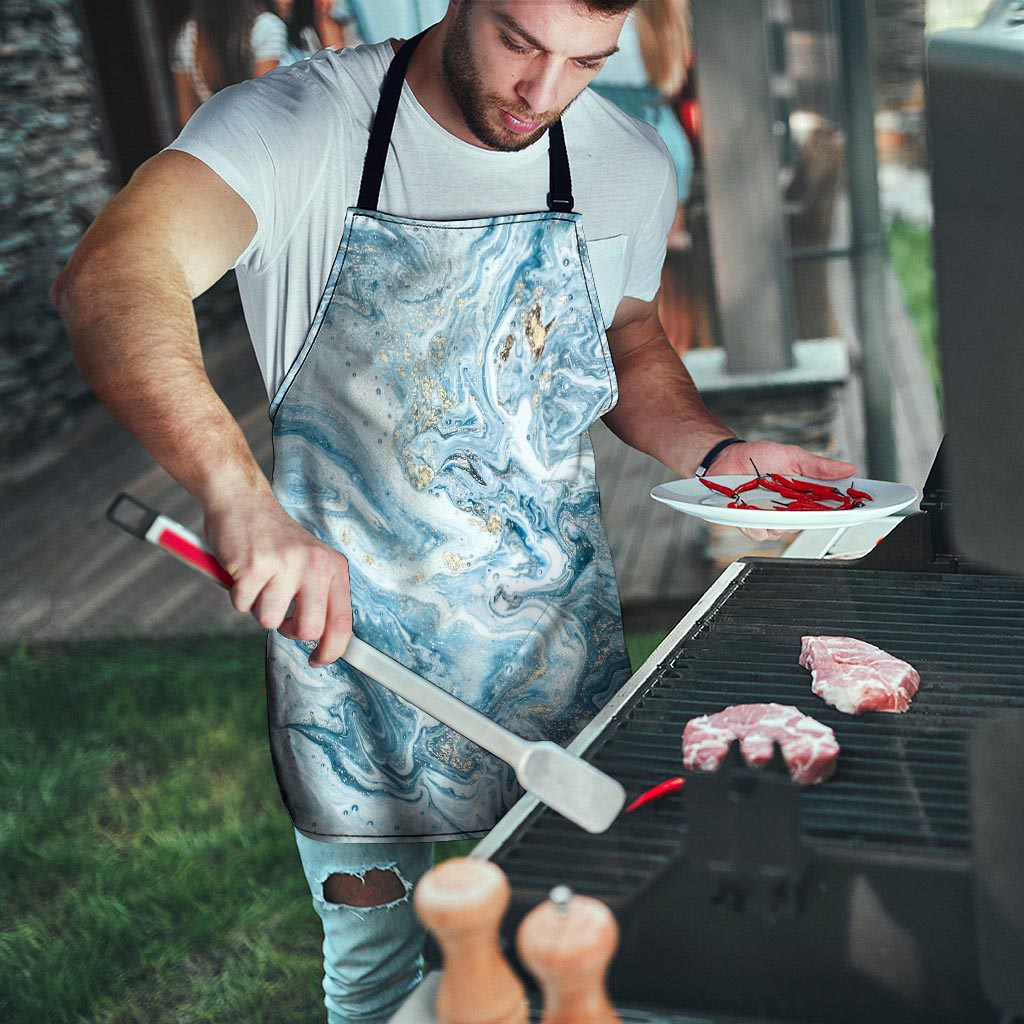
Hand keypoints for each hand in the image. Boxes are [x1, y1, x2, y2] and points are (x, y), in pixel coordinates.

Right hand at [203, 495, 351, 667]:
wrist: (243, 501)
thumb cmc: (274, 539)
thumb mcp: (310, 562)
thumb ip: (319, 596)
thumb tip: (324, 641)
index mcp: (333, 566)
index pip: (342, 621)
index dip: (332, 650)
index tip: (319, 660)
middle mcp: (314, 564)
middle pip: (308, 630)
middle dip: (289, 630)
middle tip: (280, 613)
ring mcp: (285, 564)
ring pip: (269, 620)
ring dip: (258, 607)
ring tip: (259, 580)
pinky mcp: (254, 566)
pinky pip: (242, 605)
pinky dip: (238, 595)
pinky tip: (243, 572)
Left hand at [707, 440, 856, 542]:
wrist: (727, 458)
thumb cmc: (759, 456)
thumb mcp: (793, 456)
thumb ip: (819, 466)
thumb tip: (848, 468)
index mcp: (804, 495)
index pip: (829, 508)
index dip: (843, 511)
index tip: (855, 509)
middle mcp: (789, 510)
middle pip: (808, 523)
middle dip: (809, 516)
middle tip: (804, 502)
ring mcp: (770, 518)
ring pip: (784, 531)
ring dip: (779, 518)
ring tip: (770, 500)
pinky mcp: (751, 523)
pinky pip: (760, 532)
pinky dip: (757, 522)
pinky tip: (752, 509)